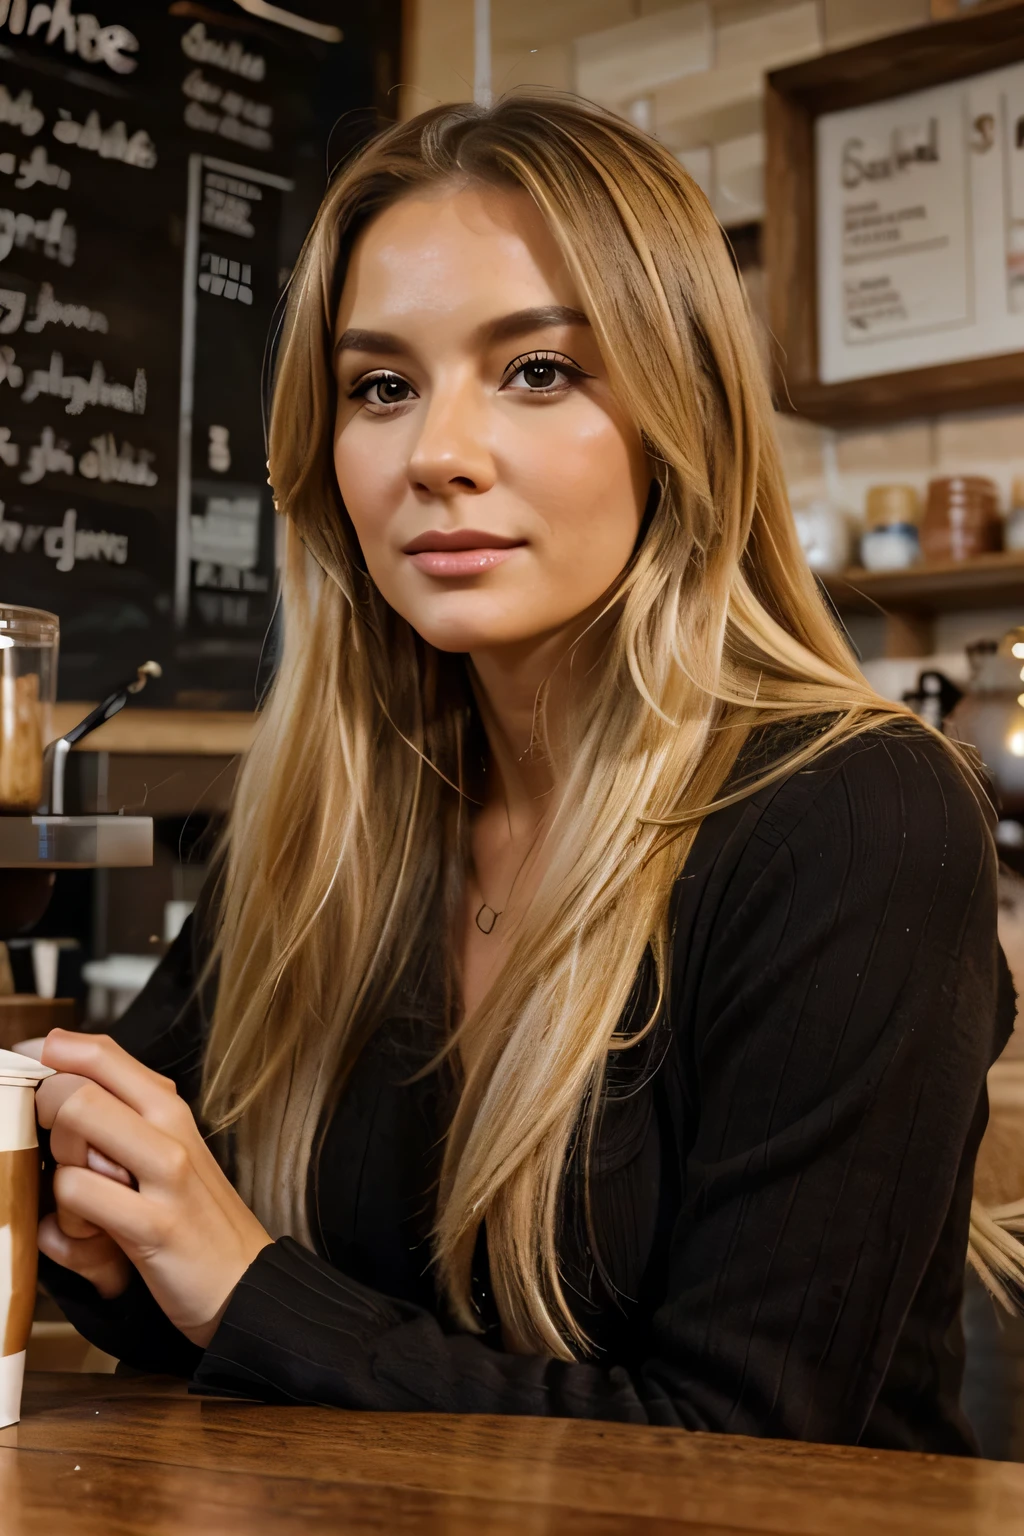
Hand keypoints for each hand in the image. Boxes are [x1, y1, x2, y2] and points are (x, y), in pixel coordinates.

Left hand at [34, 1030, 271, 1346]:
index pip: (101, 1051)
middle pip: (74, 1085)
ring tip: (84, 1205)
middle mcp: (169, 1127)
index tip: (31, 1072)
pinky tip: (91, 1239)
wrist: (247, 1281)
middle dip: (44, 1119)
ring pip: (73, 1128)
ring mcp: (166, 1173)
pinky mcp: (155, 1224)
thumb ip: (118, 1115)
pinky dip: (65, 1223)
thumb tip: (60, 1069)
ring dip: (58, 1172)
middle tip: (59, 1154)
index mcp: (168, 1107)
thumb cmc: (195, 1217)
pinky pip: (78, 1196)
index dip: (51, 1054)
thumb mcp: (165, 1152)